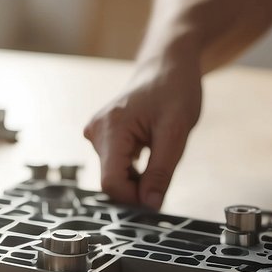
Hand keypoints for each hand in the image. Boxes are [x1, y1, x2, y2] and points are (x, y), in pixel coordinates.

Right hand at [83, 59, 201, 208]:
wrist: (166, 67)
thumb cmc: (174, 91)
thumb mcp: (176, 133)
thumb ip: (161, 172)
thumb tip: (150, 205)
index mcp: (110, 128)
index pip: (112, 183)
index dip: (134, 198)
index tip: (158, 198)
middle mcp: (96, 132)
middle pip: (112, 180)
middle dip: (138, 187)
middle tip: (166, 173)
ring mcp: (96, 133)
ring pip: (114, 175)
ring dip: (138, 176)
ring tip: (158, 152)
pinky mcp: (101, 136)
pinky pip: (114, 165)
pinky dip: (134, 169)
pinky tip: (149, 150)